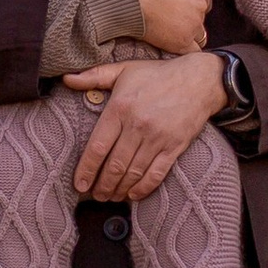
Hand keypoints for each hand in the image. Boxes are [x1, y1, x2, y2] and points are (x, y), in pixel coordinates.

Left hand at [63, 52, 225, 200]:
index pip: (98, 146)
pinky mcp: (174, 147)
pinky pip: (156, 174)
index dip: (86, 169)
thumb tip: (66, 79)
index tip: (79, 184)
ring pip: (133, 172)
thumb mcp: (124, 70)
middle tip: (95, 195)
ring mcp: (157, 138)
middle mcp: (137, 125)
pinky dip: (143, 188)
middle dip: (102, 185)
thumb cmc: (158, 75)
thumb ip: (94, 76)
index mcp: (120, 108)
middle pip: (114, 165)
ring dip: (119, 189)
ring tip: (110, 196)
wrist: (200, 79)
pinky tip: (133, 194)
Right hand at [125, 0, 210, 54]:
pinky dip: (186, 50)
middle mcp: (200, 4)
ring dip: (188, 31)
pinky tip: (173, 45)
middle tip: (169, 13)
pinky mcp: (181, 43)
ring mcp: (192, 25)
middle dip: (189, 13)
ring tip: (170, 29)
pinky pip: (192, 51)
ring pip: (198, 32)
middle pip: (200, 12)